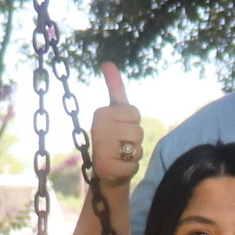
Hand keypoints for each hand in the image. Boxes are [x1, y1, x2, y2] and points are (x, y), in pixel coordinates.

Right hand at [87, 63, 143, 190]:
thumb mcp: (115, 112)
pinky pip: (134, 164)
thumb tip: (107, 62)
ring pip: (137, 147)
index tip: (119, 127)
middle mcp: (97, 129)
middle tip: (120, 143)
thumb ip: (115, 88)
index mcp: (100, 113)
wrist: (105, 171)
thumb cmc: (114, 137)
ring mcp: (101, 149)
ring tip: (120, 154)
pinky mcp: (108, 167)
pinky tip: (119, 167)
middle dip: (134, 139)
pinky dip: (130, 168)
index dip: (132, 122)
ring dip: (133, 153)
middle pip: (137, 131)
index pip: (133, 113)